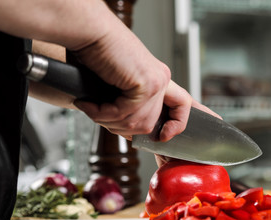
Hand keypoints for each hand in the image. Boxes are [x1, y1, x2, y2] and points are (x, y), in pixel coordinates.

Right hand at [71, 17, 192, 140]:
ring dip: (107, 120)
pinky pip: (124, 114)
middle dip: (120, 127)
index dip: (177, 124)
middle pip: (148, 124)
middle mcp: (160, 80)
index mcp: (157, 78)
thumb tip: (127, 129)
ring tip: (90, 107)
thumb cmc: (97, 54)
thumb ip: (127, 104)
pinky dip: (102, 114)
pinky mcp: (147, 83)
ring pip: (135, 123)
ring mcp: (156, 82)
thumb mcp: (117, 84)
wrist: (90, 32)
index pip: (182, 105)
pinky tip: (88, 104)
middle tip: (100, 115)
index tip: (164, 137)